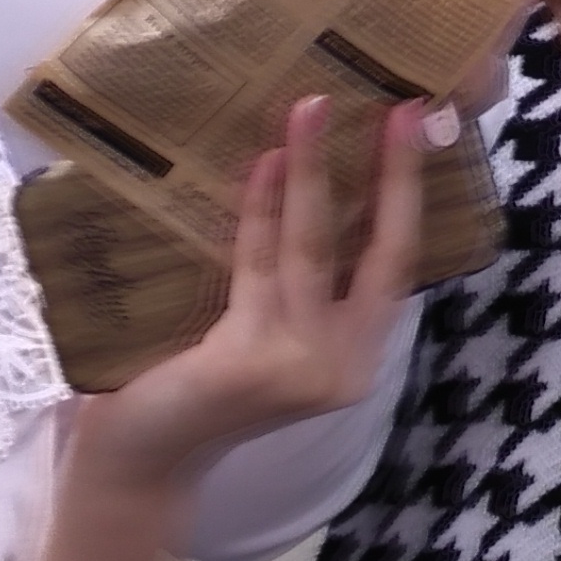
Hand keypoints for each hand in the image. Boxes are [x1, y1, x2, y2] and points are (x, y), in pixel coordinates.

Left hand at [73, 96, 424, 502]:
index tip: (416, 126)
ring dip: (313, 171)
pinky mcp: (251, 363)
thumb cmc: (199, 383)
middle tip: (396, 105)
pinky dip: (262, 208)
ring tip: (311, 108)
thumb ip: (296, 280)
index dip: (412, 194)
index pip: (400, 265)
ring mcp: (301, 368)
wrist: (143, 456)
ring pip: (313, 250)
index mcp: (357, 355)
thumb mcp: (270, 332)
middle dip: (393, 175)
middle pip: (383, 254)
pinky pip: (258, 266)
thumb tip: (301, 170)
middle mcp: (344, 365)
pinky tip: (263, 161)